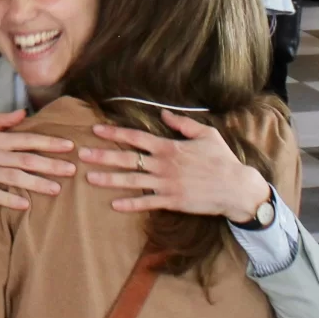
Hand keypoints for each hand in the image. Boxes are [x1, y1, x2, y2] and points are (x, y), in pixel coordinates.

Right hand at [0, 109, 80, 212]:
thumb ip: (1, 121)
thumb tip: (24, 112)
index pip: (26, 139)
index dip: (49, 142)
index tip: (69, 146)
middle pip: (25, 159)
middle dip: (50, 164)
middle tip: (72, 170)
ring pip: (14, 177)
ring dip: (37, 183)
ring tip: (57, 189)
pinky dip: (10, 200)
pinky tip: (26, 205)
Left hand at [81, 113, 271, 219]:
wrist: (236, 188)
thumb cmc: (222, 159)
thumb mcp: (205, 134)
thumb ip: (182, 124)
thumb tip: (164, 113)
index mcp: (169, 147)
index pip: (136, 137)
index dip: (115, 133)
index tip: (96, 130)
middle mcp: (164, 165)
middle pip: (128, 159)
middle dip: (103, 156)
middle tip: (82, 155)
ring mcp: (166, 184)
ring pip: (132, 181)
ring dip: (110, 180)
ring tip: (89, 178)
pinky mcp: (172, 201)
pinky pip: (147, 203)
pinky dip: (130, 204)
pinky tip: (114, 204)